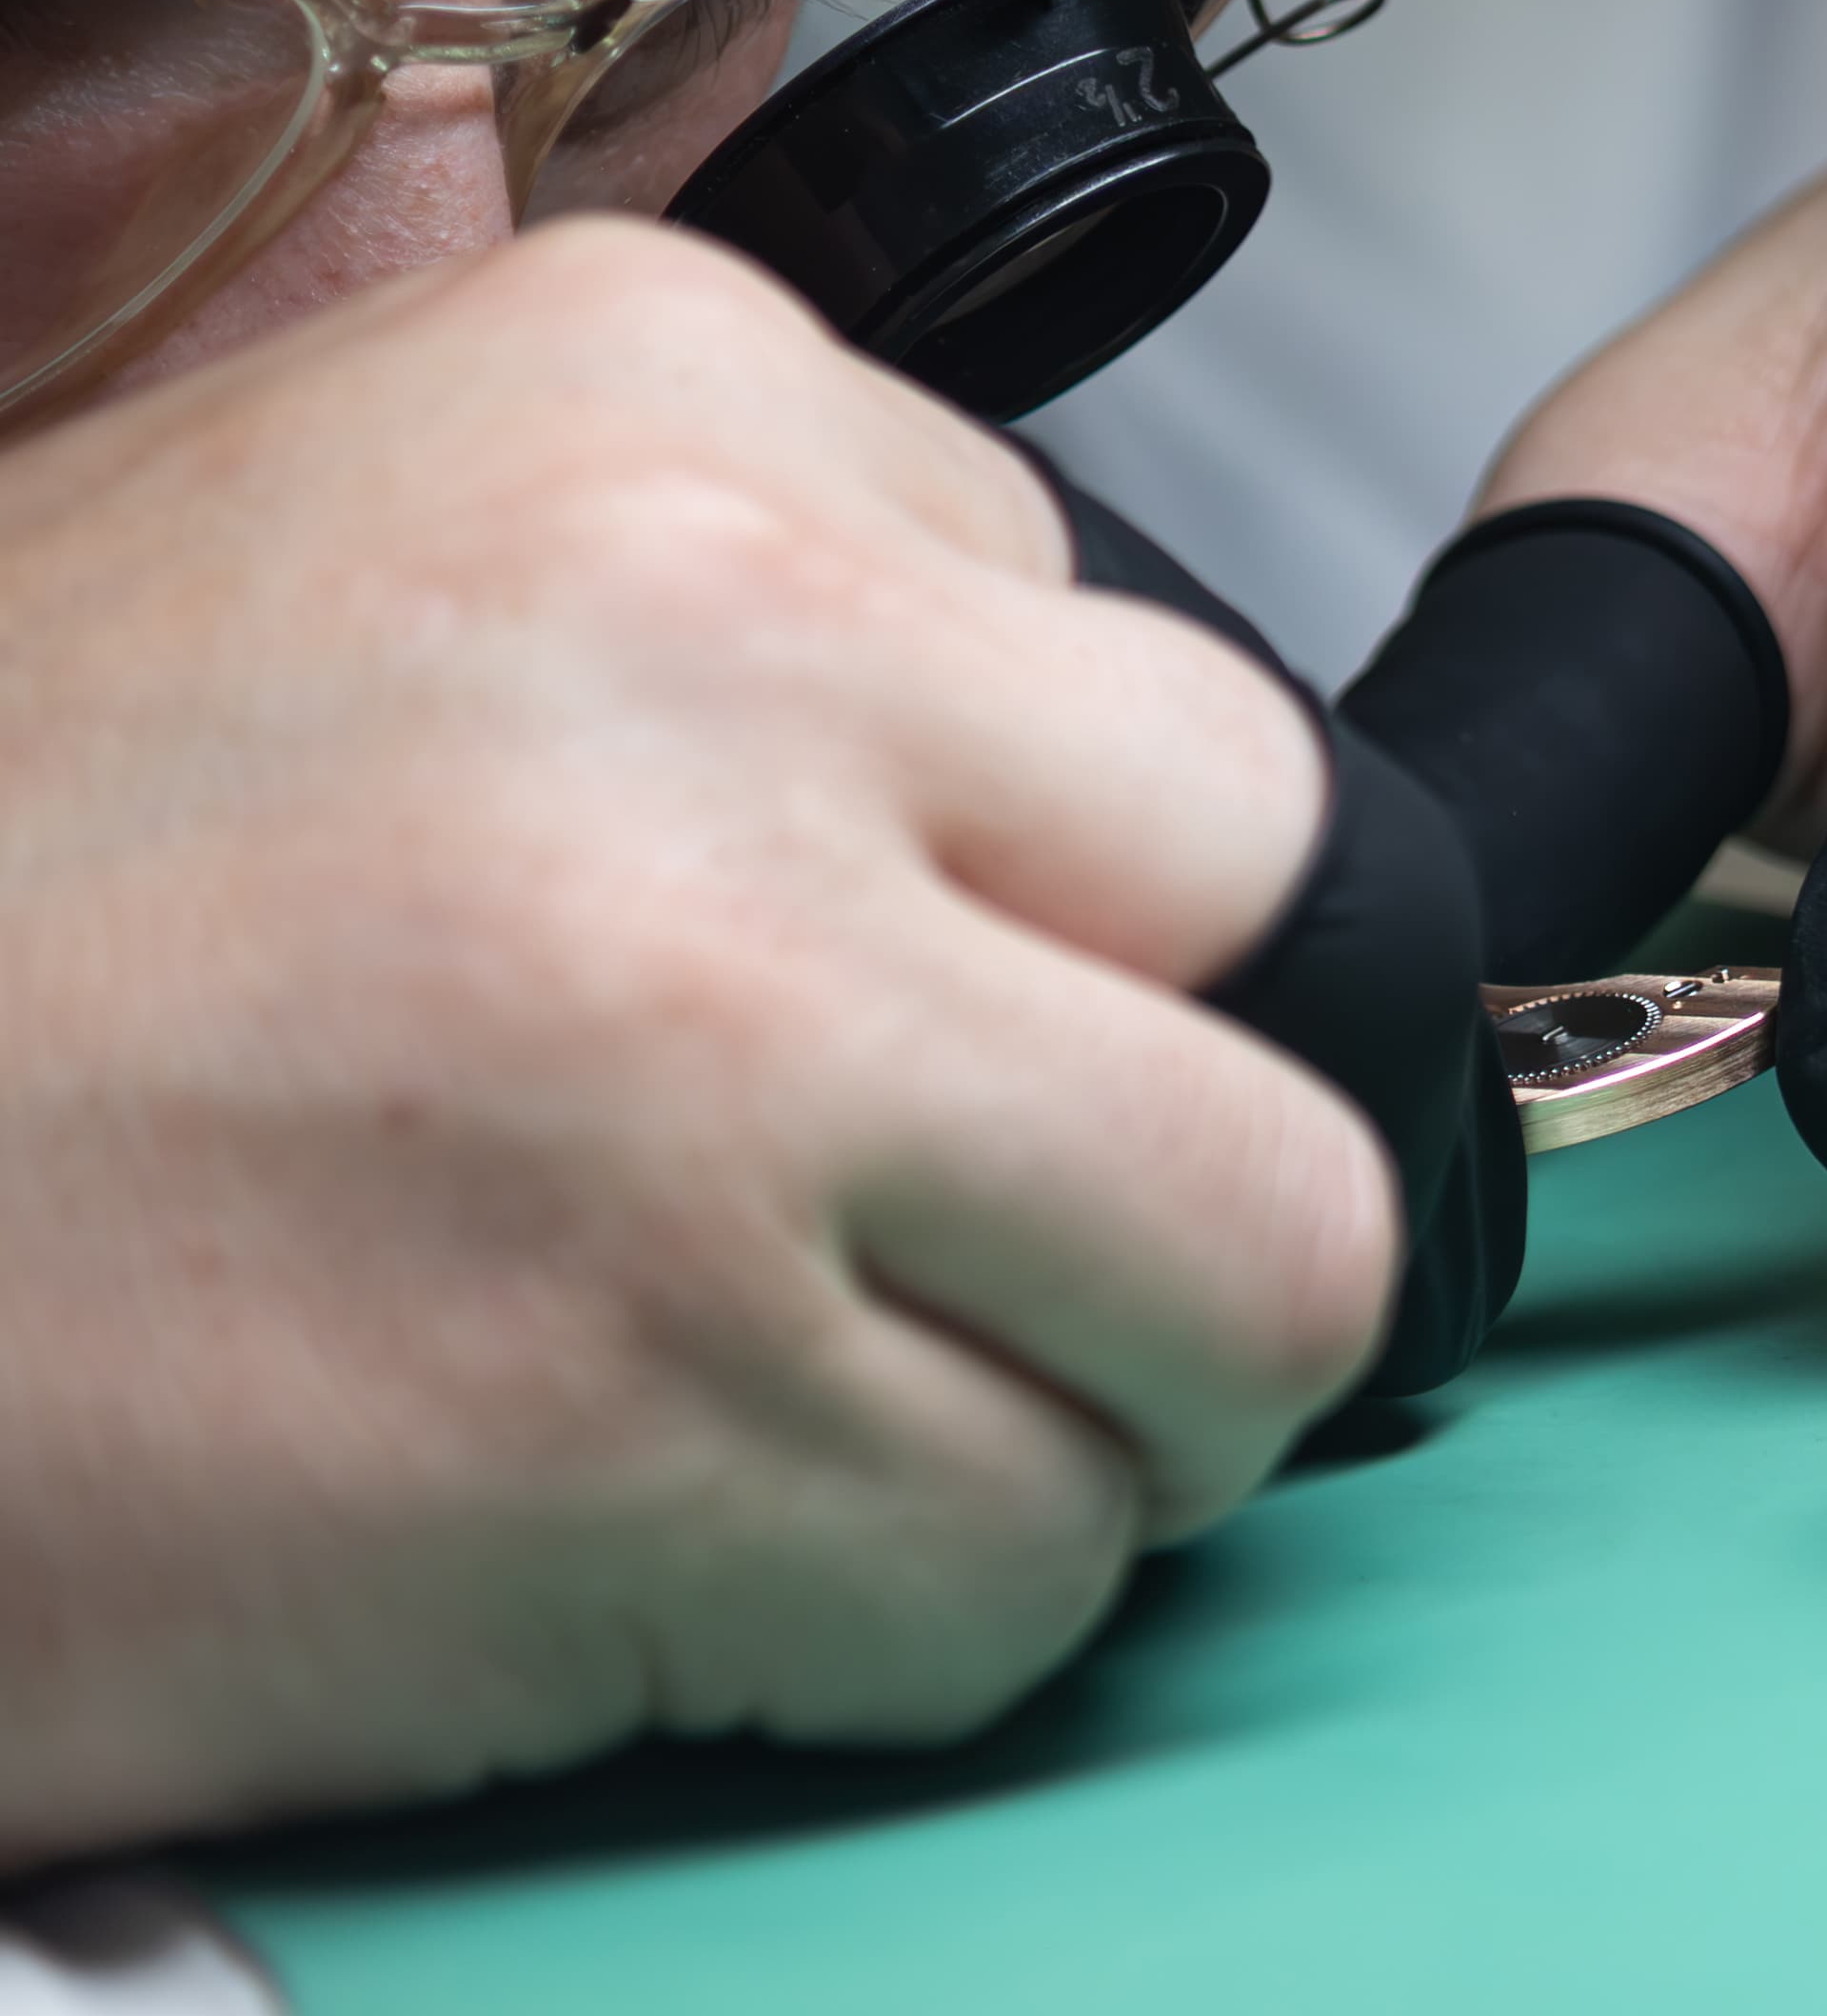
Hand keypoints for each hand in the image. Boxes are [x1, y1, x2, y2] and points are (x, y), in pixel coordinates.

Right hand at [0, 223, 1394, 1858]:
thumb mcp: (344, 560)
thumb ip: (740, 615)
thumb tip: (1089, 810)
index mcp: (651, 401)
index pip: (1161, 693)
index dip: (1054, 915)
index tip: (891, 1005)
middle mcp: (723, 664)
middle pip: (1293, 949)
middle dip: (1155, 1142)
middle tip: (938, 1236)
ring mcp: (718, 1044)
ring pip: (1252, 1285)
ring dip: (1058, 1396)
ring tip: (766, 1394)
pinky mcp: (663, 1414)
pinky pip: (1028, 1571)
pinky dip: (871, 1614)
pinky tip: (610, 1534)